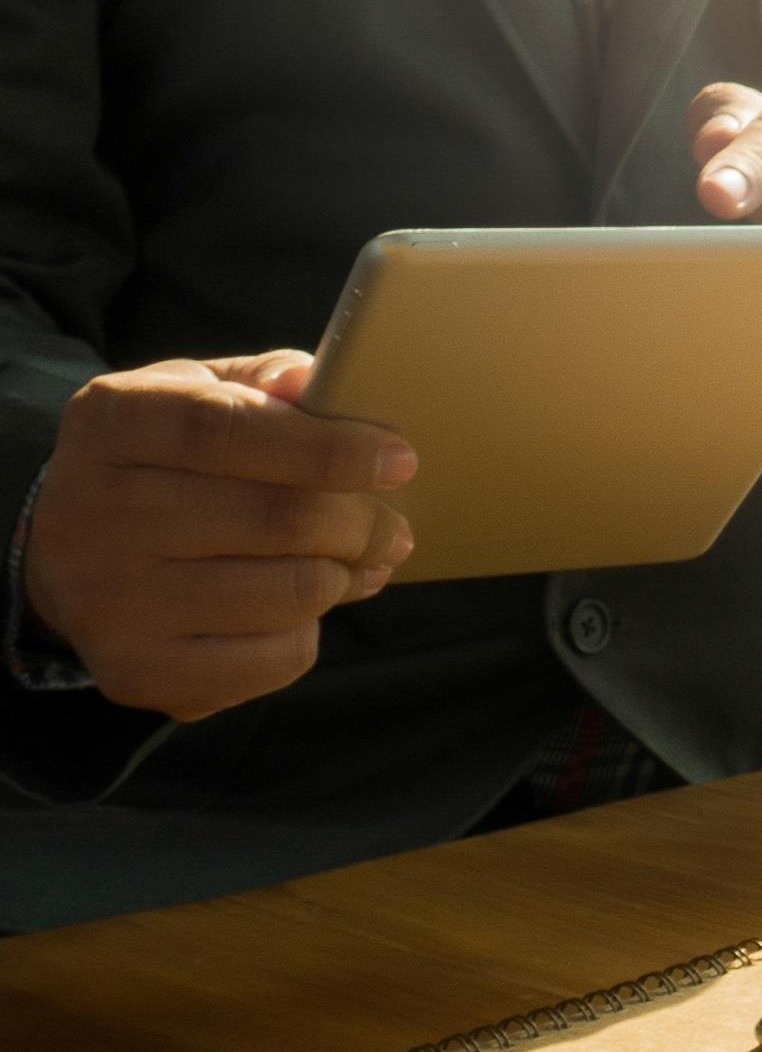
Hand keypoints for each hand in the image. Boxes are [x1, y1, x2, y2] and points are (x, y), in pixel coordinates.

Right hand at [24, 352, 415, 721]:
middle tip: (393, 529)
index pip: (224, 429)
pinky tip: (289, 610)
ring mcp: (108, 600)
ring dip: (343, 578)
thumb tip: (308, 381)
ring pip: (292, 592)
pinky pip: (276, 658)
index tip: (399, 461)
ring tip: (344, 564)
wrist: (73, 557)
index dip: (327, 447)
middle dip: (362, 525)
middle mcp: (92, 512)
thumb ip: (261, 384)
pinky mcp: (135, 670)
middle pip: (277, 518)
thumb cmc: (168, 464)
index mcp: (111, 422)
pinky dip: (307, 633)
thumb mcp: (197, 396)